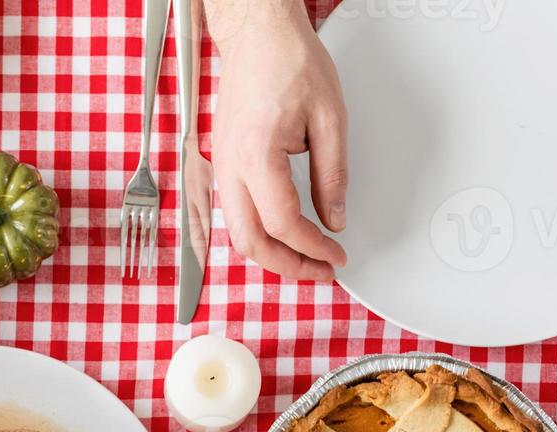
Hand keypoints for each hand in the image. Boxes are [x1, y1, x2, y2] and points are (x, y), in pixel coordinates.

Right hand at [210, 3, 346, 280]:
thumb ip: (333, 175)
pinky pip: (234, 215)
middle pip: (250, 243)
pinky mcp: (221, 165)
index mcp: (257, 154)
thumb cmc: (287, 61)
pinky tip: (281, 236)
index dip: (313, 248)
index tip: (336, 254)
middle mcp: (230, 167)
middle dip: (287, 266)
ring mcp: (220, 167)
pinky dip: (258, 235)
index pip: (283, 223)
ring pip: (237, 234)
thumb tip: (335, 217)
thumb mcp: (330, 118)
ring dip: (270, 255)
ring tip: (303, 259)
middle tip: (319, 271)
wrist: (257, 34)